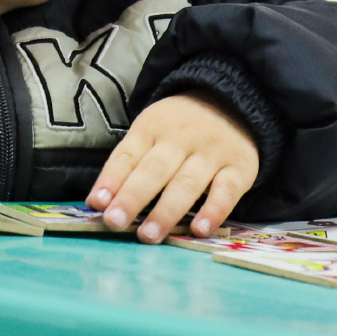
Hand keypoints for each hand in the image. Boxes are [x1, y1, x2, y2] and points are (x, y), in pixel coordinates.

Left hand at [85, 92, 257, 242]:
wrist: (233, 101)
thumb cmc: (180, 127)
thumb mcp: (150, 132)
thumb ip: (127, 166)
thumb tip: (98, 203)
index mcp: (153, 127)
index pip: (128, 154)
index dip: (111, 179)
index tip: (97, 203)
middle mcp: (181, 138)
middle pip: (154, 170)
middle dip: (133, 197)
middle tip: (115, 222)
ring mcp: (212, 153)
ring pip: (187, 183)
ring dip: (166, 211)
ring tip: (148, 235)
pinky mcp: (239, 168)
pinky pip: (226, 191)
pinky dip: (214, 211)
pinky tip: (199, 230)